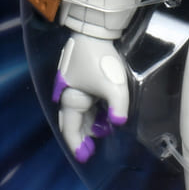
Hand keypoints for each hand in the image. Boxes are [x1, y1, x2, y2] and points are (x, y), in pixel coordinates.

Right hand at [54, 33, 130, 162]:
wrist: (94, 32)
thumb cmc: (100, 60)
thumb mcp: (114, 86)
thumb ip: (118, 107)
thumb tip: (118, 123)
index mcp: (71, 100)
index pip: (71, 129)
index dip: (77, 145)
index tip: (85, 158)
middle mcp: (70, 96)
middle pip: (75, 123)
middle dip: (83, 138)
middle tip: (92, 151)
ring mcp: (77, 88)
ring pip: (83, 113)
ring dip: (91, 125)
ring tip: (104, 134)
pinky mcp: (84, 80)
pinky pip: (88, 103)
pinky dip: (95, 113)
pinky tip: (105, 117)